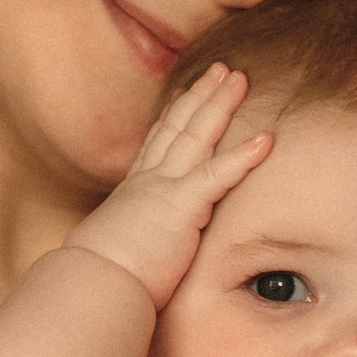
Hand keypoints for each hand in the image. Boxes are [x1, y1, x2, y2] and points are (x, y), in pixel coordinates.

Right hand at [67, 63, 272, 307]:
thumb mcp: (113, 252)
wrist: (91, 286)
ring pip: (196, 136)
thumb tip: (124, 261)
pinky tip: (265, 139)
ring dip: (220, 105)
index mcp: (134, 193)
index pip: (157, 145)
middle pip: (178, 127)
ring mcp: (164, 189)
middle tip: (222, 70)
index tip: (187, 95)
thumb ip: (128, 245)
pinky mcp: (181, 207)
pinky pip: (218, 174)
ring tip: (241, 79)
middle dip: (201, 95)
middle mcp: (147, 182)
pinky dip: (243, 156)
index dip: (175, 116)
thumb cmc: (99, 280)